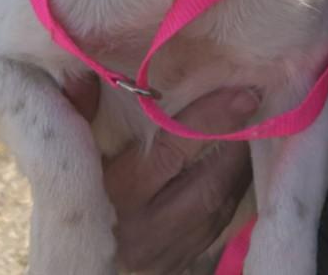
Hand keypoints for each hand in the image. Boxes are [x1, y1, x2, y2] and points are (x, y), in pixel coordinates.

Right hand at [65, 77, 257, 273]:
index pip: (171, 151)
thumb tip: (81, 71)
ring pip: (219, 206)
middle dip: (236, 144)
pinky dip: (232, 190)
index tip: (243, 94)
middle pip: (208, 183)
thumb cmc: (72, 191)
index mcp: (117, 195)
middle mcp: (145, 230)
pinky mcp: (180, 262)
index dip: (209, 120)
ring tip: (251, 127)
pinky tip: (236, 163)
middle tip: (255, 104)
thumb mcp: (72, 153)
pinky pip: (218, 225)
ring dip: (239, 166)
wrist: (75, 259)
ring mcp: (166, 252)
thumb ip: (77, 113)